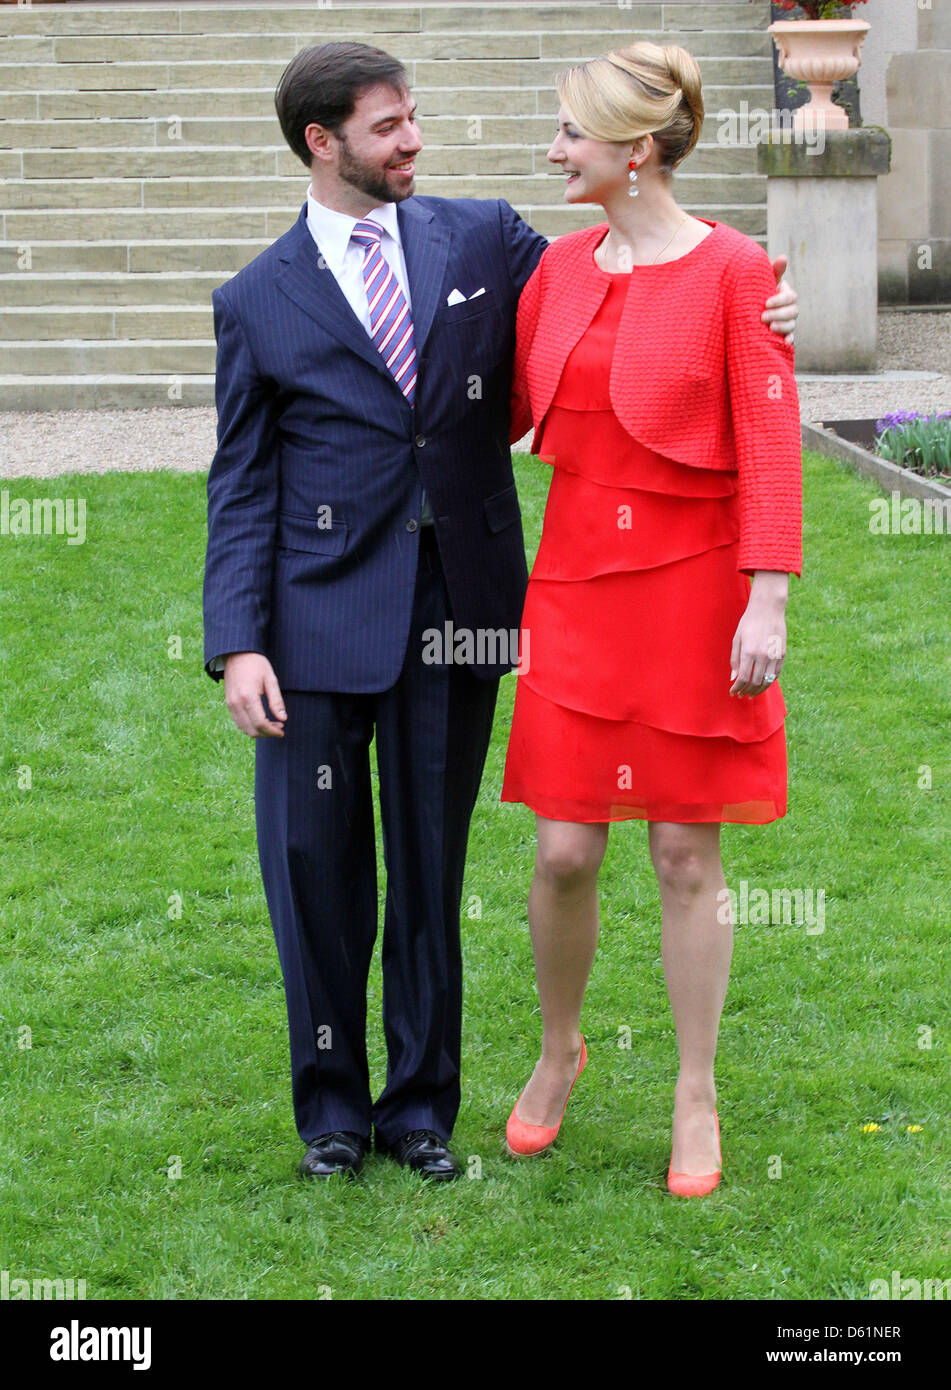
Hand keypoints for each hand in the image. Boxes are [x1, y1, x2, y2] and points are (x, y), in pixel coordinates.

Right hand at [223, 652, 286, 736]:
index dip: (273, 731)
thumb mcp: (271, 680)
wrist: (237, 653)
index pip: (260, 723)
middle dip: (267, 733)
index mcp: (248, 697)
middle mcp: (236, 703)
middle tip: (279, 727)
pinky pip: (238, 722)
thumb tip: (283, 719)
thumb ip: (276, 701)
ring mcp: (230, 704)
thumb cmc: (257, 664)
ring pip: (244, 728)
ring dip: (258, 731)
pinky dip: (250, 726)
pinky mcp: (228, 703)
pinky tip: (260, 720)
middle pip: (252, 729)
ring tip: (272, 724)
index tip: (282, 731)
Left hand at [729, 577, 786, 697]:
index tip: (732, 692)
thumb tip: (734, 678)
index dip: (737, 688)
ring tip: (751, 694)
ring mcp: (774, 655)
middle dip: (746, 691)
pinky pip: (776, 673)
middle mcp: (762, 656)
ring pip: (767, 681)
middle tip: (741, 695)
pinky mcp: (783, 654)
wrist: (768, 609)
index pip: (743, 678)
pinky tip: (762, 684)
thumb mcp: (737, 639)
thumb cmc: (749, 623)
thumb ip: (735, 660)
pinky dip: (769, 681)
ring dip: (758, 690)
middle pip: (755, 682)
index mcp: (749, 652)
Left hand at [763, 255, 796, 342]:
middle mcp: (790, 308)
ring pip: (792, 324)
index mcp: (786, 295)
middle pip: (793, 311)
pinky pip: (791, 338)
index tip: (766, 303)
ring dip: (782, 326)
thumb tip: (783, 257)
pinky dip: (788, 340)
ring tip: (769, 328)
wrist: (750, 311)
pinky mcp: (785, 334)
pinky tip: (784, 342)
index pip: (790, 297)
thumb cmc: (758, 293)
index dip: (780, 300)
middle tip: (763, 317)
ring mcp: (789, 322)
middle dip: (778, 314)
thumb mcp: (764, 282)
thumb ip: (774, 271)